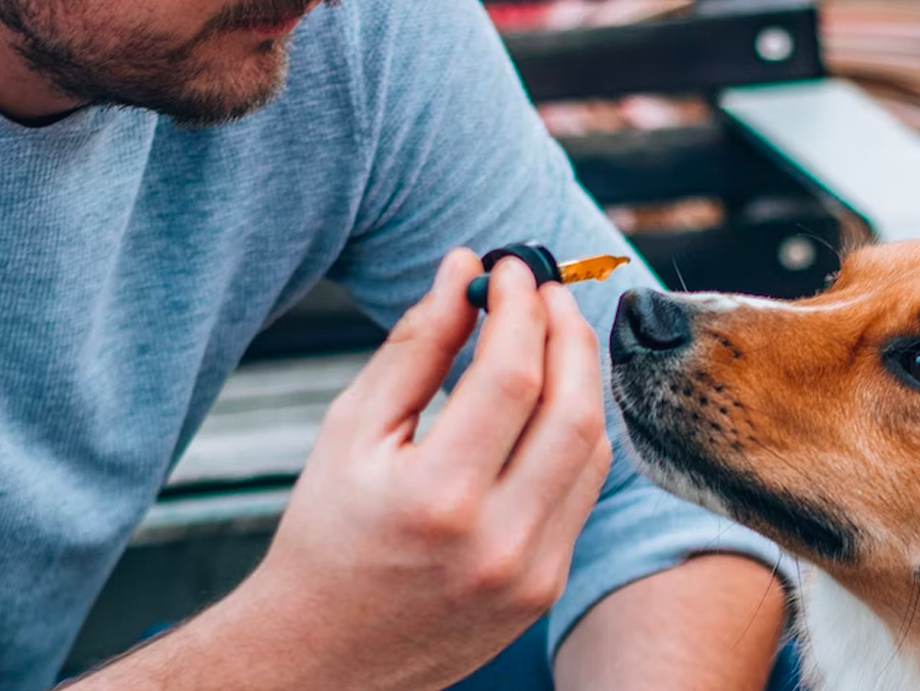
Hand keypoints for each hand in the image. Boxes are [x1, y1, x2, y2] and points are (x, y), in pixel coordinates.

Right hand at [246, 248, 613, 690]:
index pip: (512, 376)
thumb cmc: (328, 535)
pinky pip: (584, 491)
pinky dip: (575, 432)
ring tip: (550, 334)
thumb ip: (415, 347)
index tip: (509, 268)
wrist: (326, 653)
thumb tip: (463, 269)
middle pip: (573, 409)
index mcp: (437, 497)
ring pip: (593, 449)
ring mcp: (532, 571)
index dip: (520, 307)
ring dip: (581, 378)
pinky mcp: (547, 586)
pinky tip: (550, 399)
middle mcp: (498, 540)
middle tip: (544, 290)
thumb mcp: (351, 431)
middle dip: (567, 332)